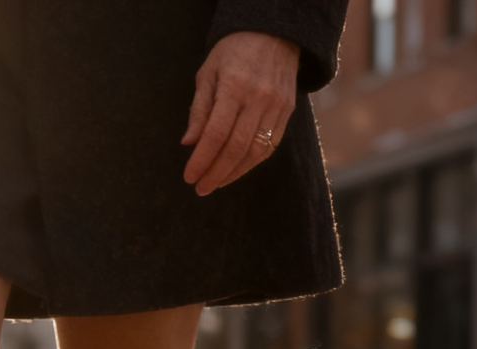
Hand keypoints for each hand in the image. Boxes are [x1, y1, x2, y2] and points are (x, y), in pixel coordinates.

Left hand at [182, 32, 299, 195]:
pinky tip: (235, 170)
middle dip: (216, 173)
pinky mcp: (288, 111)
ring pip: (255, 151)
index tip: (189, 177)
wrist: (275, 33)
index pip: (215, 134)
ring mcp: (276, 106)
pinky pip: (270, 146)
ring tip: (215, 183)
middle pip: (235, 147)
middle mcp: (258, 98)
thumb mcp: (208, 73)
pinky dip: (251, 163)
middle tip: (200, 188)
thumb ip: (199, 109)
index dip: (201, 159)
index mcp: (234, 86)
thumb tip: (189, 142)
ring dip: (233, 173)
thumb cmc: (234, 51)